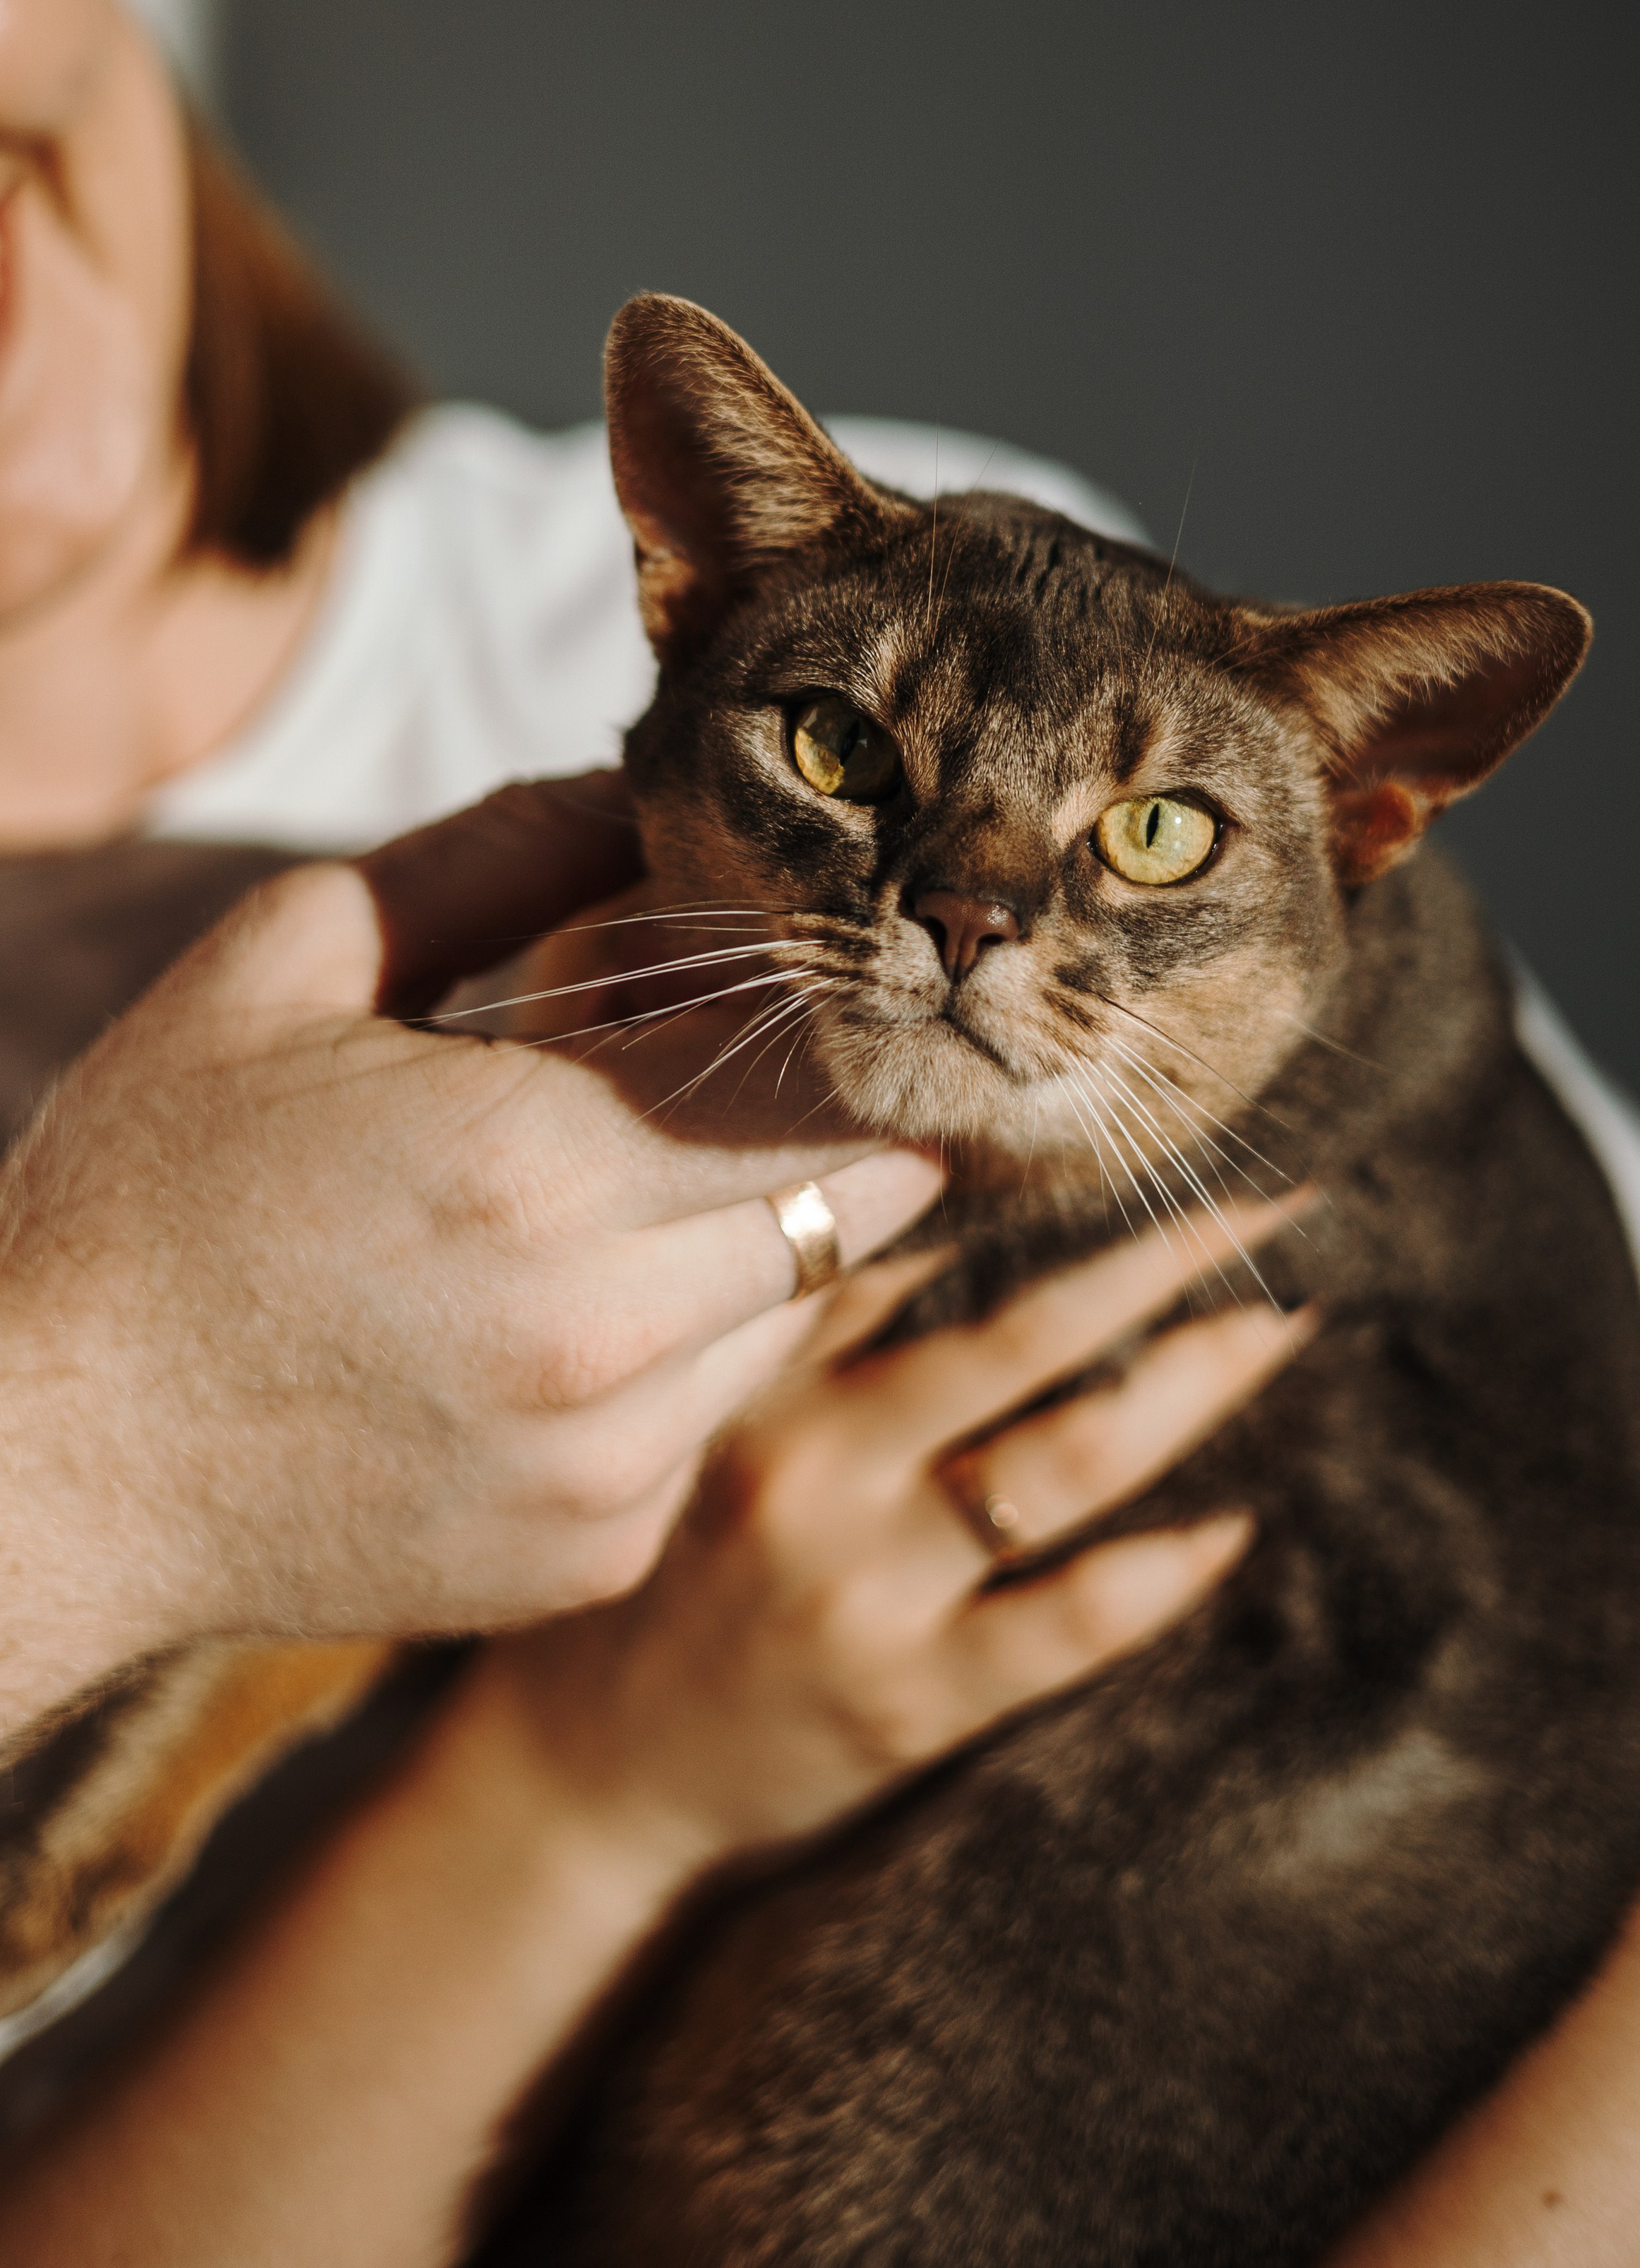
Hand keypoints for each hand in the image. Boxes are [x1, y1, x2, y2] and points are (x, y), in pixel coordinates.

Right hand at [0, 774, 939, 1736]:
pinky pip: (714, 1417)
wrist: (49, 1460)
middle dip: (840, 1116)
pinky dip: (678, 1350)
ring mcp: (611, 1464)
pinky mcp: (600, 1552)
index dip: (844, 1013)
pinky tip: (550, 1314)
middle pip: (857, 1195)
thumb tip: (647, 790)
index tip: (830, 977)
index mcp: (535, 1161)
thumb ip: (492, 855)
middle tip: (764, 1065)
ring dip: (751, 1229)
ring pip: (799, 1305)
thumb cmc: (151, 1193)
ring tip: (616, 1186)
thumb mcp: (284, 967)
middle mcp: (604, 1331)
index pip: (818, 1070)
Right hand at [482, 1211, 1315, 1869]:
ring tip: (1280, 1324)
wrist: (582, 1774)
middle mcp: (813, 1470)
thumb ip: (801, 1303)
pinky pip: (1067, 1623)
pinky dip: (1160, 1572)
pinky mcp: (912, 1702)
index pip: (919, 1241)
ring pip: (1067, 1464)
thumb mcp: (698, 1407)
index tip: (1135, 1118)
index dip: (1040, 1175)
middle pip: (1025, 1336)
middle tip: (1273, 1198)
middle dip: (1162, 1258)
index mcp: (757, 1377)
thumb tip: (926, 1165)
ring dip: (1192, 1384)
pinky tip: (1232, 1526)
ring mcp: (866, 1589)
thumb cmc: (659, 1553)